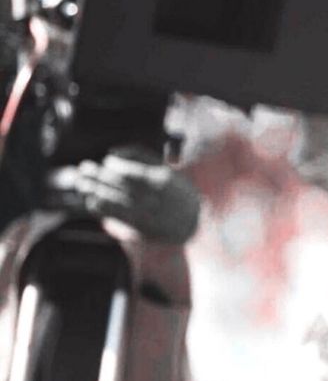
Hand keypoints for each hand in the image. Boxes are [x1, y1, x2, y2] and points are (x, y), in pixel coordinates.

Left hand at [75, 147, 200, 243]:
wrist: (192, 221)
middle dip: (98, 176)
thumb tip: (114, 152)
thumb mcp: (166, 170)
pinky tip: (91, 201)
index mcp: (161, 181)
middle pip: (118, 186)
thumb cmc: (176, 191)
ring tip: (81, 183)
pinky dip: (101, 209)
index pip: (130, 172)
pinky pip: (114, 217)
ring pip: (113, 201)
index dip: (114, 166)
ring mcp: (146, 214)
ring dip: (94, 191)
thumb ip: (142, 158)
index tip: (106, 162)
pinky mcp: (139, 228)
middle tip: (84, 168)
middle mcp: (153, 199)